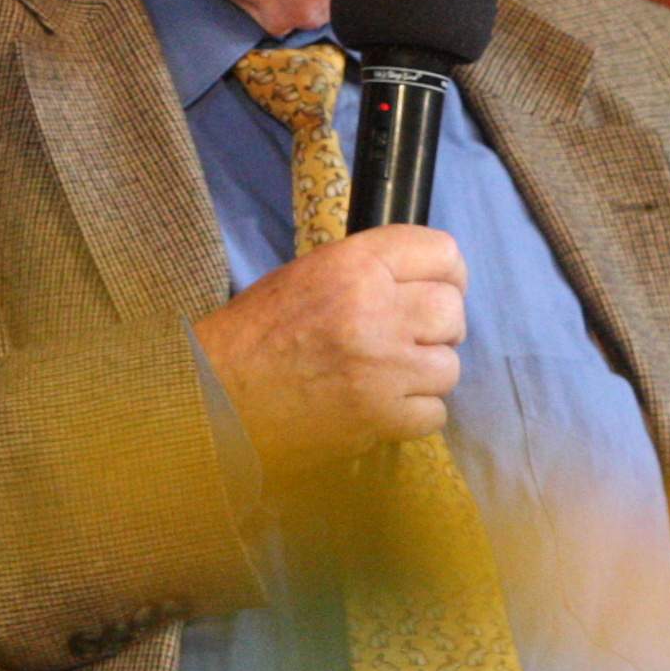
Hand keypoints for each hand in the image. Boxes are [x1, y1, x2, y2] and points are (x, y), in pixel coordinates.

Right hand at [192, 226, 466, 478]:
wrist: (218, 396)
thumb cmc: (257, 334)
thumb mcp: (311, 276)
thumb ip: (371, 271)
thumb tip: (426, 281)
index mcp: (354, 265)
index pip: (442, 252)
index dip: (448, 273)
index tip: (442, 287)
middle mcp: (374, 310)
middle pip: (452, 311)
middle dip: (439, 327)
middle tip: (412, 339)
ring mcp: (381, 368)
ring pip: (448, 367)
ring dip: (425, 374)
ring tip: (389, 376)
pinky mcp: (380, 418)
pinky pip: (434, 413)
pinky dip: (414, 415)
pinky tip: (383, 407)